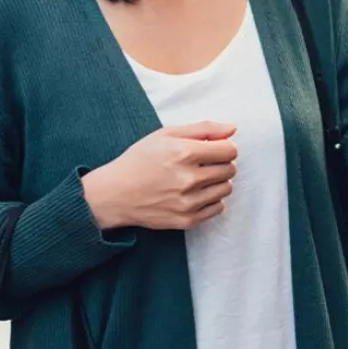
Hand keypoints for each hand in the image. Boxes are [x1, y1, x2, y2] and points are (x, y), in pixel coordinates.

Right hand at [80, 121, 238, 230]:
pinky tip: (194, 193)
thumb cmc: (139, 160)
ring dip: (217, 181)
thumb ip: (203, 129)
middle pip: (230, 169)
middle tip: (202, 164)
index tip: (212, 149)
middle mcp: (188, 179)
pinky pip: (218, 207)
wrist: (115, 194)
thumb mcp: (166, 135)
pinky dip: (211, 199)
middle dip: (221, 163)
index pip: (229, 150)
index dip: (223, 147)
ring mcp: (188, 202)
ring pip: (226, 189)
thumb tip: (233, 129)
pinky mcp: (187, 220)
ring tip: (197, 178)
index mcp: (184, 153)